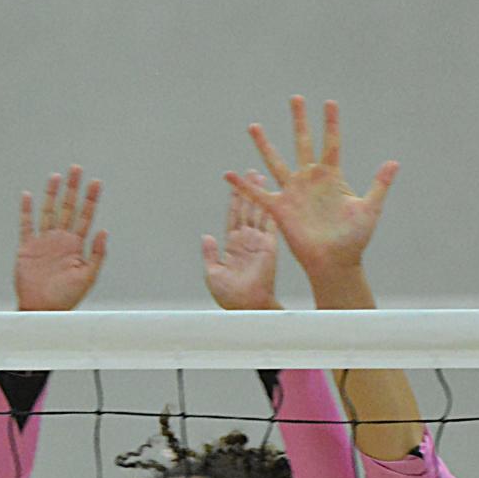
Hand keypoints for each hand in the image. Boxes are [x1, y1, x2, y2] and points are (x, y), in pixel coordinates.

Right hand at [15, 166, 106, 310]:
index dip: (91, 199)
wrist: (44, 309)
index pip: (86, 216)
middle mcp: (61, 239)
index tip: (96, 182)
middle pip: (68, 208)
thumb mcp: (88, 276)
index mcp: (77, 245)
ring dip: (52, 194)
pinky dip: (27, 210)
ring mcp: (44, 241)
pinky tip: (28, 195)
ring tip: (57, 176)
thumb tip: (105, 231)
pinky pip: (26, 225)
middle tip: (77, 169)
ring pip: (48, 211)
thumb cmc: (67, 296)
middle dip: (73, 189)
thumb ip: (97, 254)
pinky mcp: (27, 247)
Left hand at [202, 175, 281, 310]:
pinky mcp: (269, 247)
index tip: (236, 184)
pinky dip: (271, 211)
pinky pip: (270, 225)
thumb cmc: (229, 295)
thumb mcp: (212, 273)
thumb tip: (206, 236)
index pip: (233, 217)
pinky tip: (272, 196)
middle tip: (252, 172)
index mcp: (232, 245)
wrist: (247, 305)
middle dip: (249, 191)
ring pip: (259, 213)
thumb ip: (209, 254)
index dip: (234, 200)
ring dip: (260, 196)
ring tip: (261, 178)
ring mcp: (258, 242)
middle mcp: (246, 240)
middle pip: (247, 210)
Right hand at [225, 96, 398, 282]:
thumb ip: (379, 184)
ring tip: (254, 126)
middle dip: (300, 121)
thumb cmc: (355, 239)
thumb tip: (394, 162)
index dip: (331, 123)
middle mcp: (311, 180)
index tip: (330, 102)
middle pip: (303, 143)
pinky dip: (243, 186)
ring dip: (264, 144)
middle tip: (296, 98)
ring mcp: (294, 193)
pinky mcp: (281, 209)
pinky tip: (227, 174)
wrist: (336, 262)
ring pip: (276, 162)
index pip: (331, 143)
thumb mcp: (369, 209)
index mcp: (332, 177)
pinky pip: (258, 194)